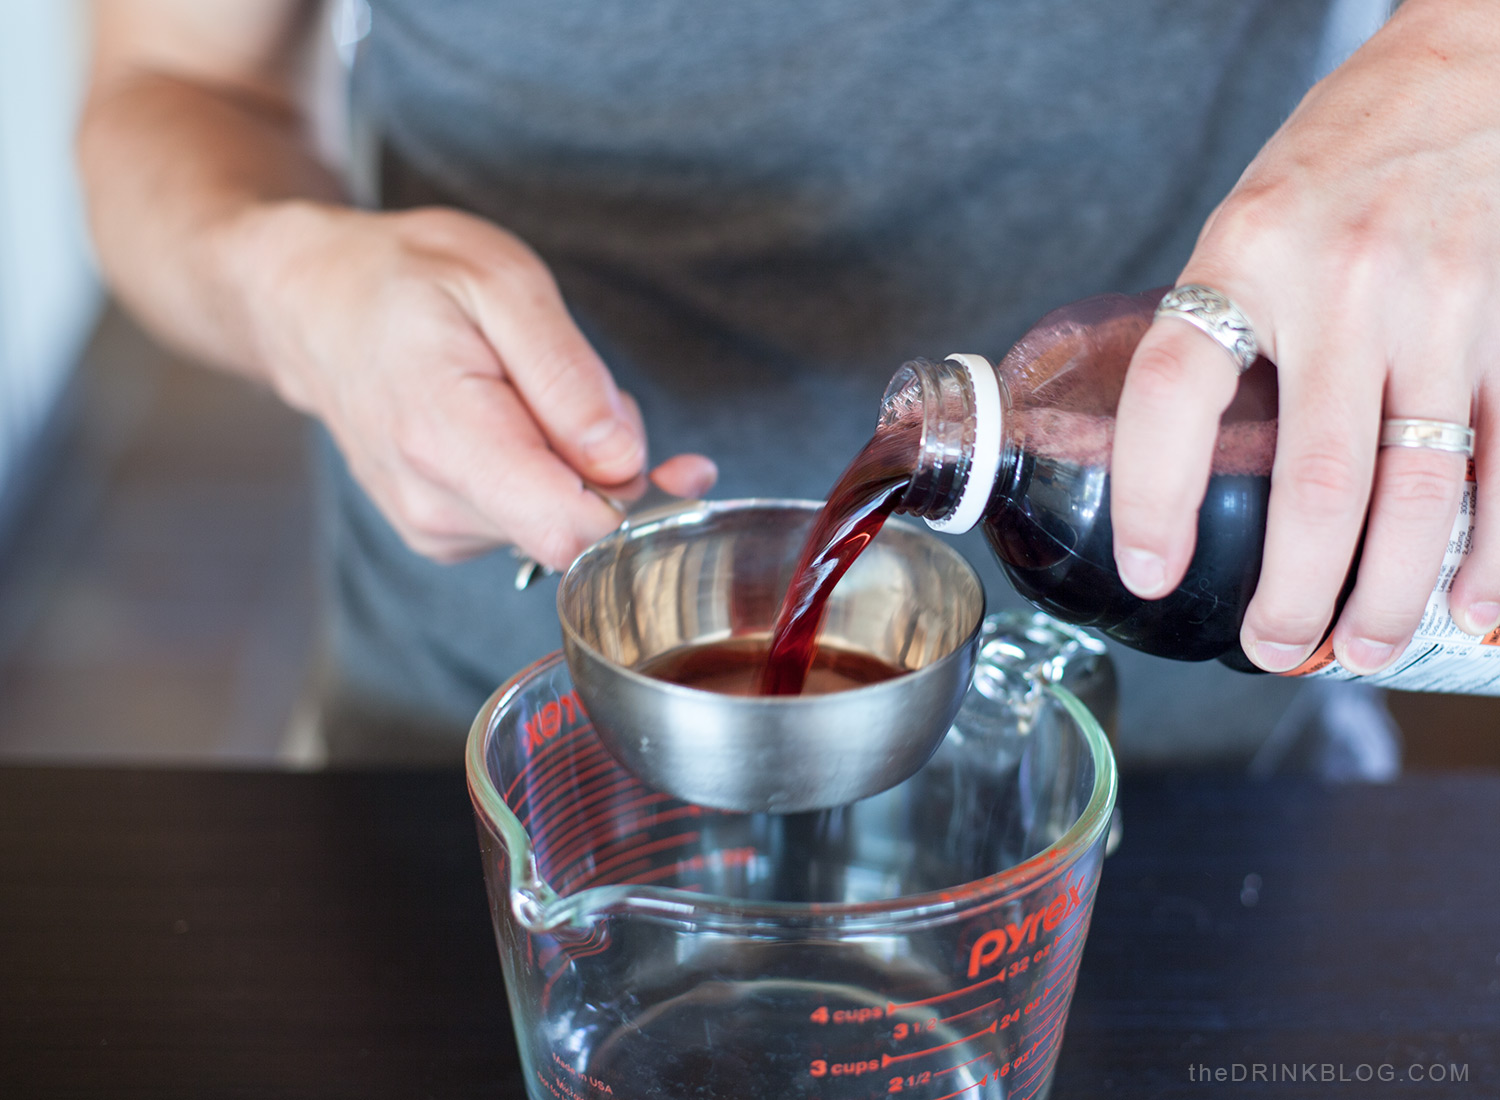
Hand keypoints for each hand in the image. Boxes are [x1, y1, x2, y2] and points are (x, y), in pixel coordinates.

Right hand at [228, 202, 716, 568]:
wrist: (312, 305)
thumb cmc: (403, 279)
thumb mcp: (503, 283)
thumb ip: (569, 378)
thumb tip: (624, 461)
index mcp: (450, 439)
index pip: (571, 531)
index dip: (640, 501)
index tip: (674, 461)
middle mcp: (435, 505)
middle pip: (579, 529)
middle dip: (612, 468)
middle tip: (584, 386)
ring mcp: (433, 528)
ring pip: (559, 526)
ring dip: (578, 467)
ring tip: (530, 388)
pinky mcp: (441, 533)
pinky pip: (530, 520)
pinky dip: (547, 475)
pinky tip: (513, 419)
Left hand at [1109, 0, 1499, 673]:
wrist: (1467, 70)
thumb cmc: (1339, 161)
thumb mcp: (1242, 227)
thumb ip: (1219, 334)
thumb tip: (1180, 470)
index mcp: (1245, 256)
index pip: (1172, 392)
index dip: (1152, 498)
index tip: (1153, 572)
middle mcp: (1343, 287)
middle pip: (1312, 481)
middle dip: (1292, 592)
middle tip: (1273, 648)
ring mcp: (1443, 311)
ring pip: (1419, 492)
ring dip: (1389, 595)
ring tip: (1360, 652)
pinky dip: (1495, 551)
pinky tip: (1474, 609)